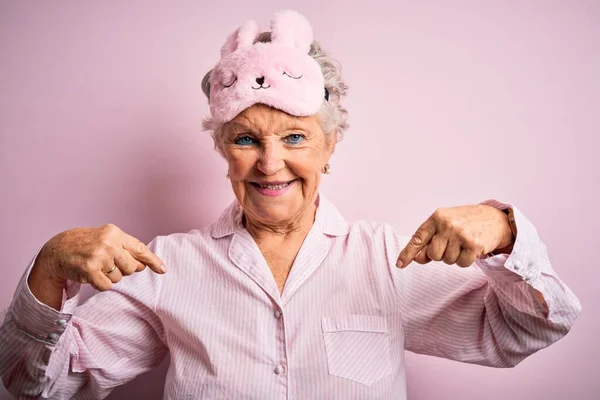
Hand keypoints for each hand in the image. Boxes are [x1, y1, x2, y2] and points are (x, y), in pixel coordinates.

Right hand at [33, 223, 164, 291]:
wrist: (57, 249)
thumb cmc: (86, 244)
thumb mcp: (107, 239)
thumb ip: (126, 250)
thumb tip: (144, 265)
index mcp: (115, 233)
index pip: (139, 248)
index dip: (152, 260)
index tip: (163, 269)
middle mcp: (109, 242)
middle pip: (131, 268)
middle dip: (122, 270)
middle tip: (108, 264)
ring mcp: (99, 256)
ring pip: (119, 278)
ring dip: (110, 277)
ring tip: (97, 266)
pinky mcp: (89, 269)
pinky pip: (107, 286)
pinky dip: (101, 284)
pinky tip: (92, 275)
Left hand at [396, 205, 513, 268]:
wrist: (494, 219)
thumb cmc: (464, 222)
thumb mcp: (444, 225)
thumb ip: (429, 240)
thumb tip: (417, 259)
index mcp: (437, 217)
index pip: (418, 238)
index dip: (408, 253)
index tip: (400, 264)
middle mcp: (447, 224)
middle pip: (433, 255)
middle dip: (440, 255)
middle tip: (452, 244)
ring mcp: (461, 234)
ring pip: (447, 260)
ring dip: (454, 257)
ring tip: (462, 244)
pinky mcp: (474, 244)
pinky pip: (462, 264)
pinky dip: (466, 261)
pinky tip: (471, 249)